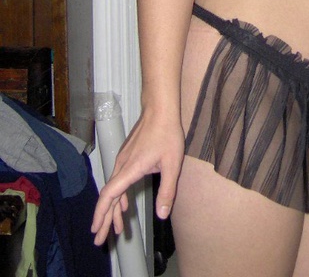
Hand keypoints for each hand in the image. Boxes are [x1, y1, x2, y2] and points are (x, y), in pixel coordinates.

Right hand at [91, 109, 183, 245]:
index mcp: (131, 168)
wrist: (160, 109)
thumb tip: (163, 215)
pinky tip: (124, 204)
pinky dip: (119, 196)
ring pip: (113, 188)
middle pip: (108, 196)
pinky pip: (118, 180)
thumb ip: (167, 190)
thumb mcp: (173, 164)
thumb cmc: (167, 133)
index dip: (102, 214)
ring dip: (113, 209)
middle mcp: (122, 164)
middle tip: (99, 240)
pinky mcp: (127, 155)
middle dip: (104, 219)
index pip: (110, 195)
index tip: (96, 230)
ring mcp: (123, 159)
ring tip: (116, 228)